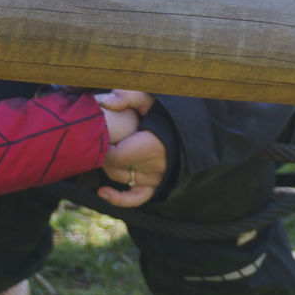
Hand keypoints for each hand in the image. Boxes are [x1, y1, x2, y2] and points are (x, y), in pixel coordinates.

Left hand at [96, 91, 168, 206]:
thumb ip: (128, 96)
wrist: (192, 128)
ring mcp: (155, 178)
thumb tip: (105, 102)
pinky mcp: (156, 186)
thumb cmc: (166, 113)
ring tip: (108, 151)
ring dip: (110, 166)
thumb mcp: (150, 99)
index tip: (101, 132)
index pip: (116, 155)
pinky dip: (118, 199)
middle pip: (115, 167)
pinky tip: (102, 192)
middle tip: (103, 138)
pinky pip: (136, 198)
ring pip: (121, 178)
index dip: (104, 146)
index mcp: (152, 145)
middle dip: (104, 153)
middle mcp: (154, 165)